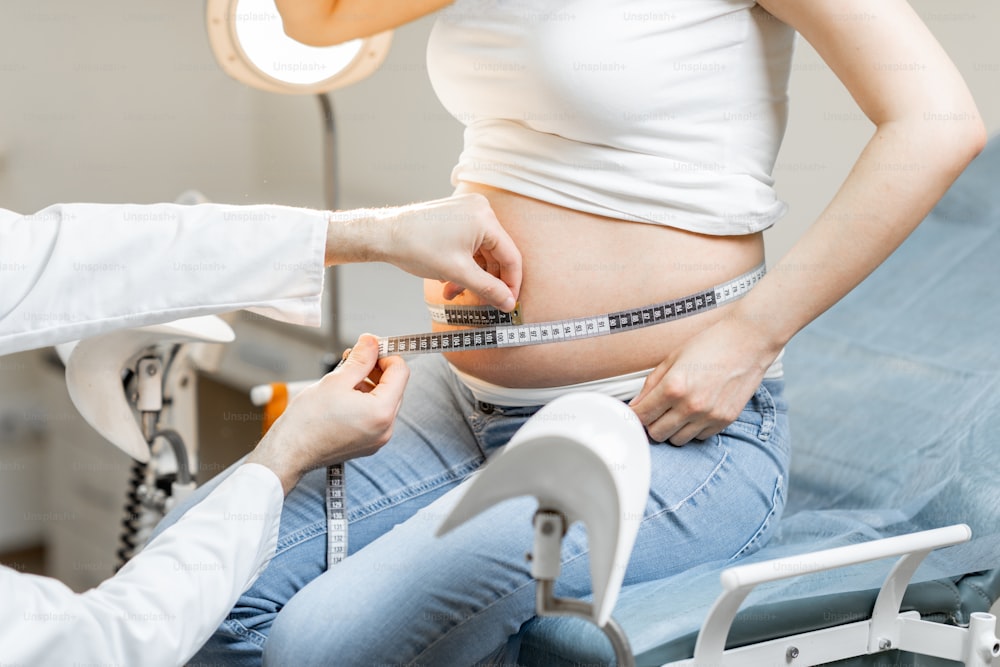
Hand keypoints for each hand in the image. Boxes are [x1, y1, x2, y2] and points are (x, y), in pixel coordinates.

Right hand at [246, 335, 407, 493]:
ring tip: (344, 378)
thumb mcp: (336, 380)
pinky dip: (364, 401)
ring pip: (384, 400)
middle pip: (394, 387)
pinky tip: (344, 396)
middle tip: (353, 358)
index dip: (386, 354)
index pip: (400, 372)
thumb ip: (361, 358)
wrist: (289, 453)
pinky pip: (375, 416)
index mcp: (382, 412)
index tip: (369, 347)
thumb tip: (372, 342)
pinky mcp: (368, 444)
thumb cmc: (307, 421)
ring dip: (369, 384)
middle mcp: (386, 428)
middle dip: (376, 369)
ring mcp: (378, 439)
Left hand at [386, 193, 521, 310]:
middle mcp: (480, 210)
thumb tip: (508, 302)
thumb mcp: (458, 273)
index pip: (511, 257)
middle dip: (486, 281)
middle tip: (480, 302)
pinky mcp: (457, 217)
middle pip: (497, 255)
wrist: (385, 234)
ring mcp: (468, 212)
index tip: (509, 303)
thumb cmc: (416, 246)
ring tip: (454, 291)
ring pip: (482, 253)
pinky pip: (470, 245)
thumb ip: (488, 289)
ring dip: (472, 275)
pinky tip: (451, 279)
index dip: (511, 284)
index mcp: (485, 218)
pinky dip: (464, 264)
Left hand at [628, 319, 774, 445]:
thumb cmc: (710, 344)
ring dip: (672, 429)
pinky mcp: (725, 420)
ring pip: (677, 440)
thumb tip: (636, 405)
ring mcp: (709, 415)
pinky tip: (695, 412)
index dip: (634, 415)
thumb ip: (651, 385)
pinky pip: (699, 437)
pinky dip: (693, 428)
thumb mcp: (673, 358)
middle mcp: (691, 405)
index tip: (635, 413)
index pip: (642, 416)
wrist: (749, 340)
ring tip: (677, 411)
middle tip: (656, 411)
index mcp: (673, 387)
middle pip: (657, 434)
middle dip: (652, 423)